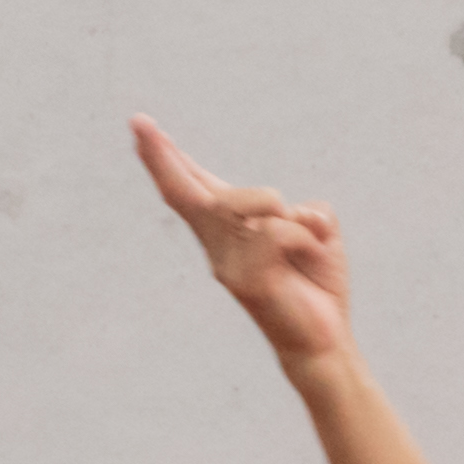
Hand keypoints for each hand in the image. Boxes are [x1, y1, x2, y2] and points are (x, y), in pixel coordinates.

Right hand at [133, 116, 351, 372]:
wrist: (324, 341)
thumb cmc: (317, 286)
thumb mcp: (316, 232)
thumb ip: (304, 211)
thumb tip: (292, 213)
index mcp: (229, 231)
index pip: (192, 189)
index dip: (167, 158)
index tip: (141, 125)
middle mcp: (219, 248)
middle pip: (185, 194)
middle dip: (161, 157)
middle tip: (139, 122)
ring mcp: (227, 265)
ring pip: (238, 204)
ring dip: (280, 208)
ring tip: (305, 233)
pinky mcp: (245, 281)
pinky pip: (274, 231)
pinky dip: (305, 235)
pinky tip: (311, 255)